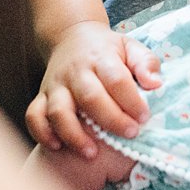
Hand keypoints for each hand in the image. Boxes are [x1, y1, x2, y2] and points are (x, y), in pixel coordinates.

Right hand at [25, 21, 160, 157]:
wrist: (70, 36)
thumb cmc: (107, 49)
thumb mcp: (130, 46)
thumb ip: (146, 63)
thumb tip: (155, 84)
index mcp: (100, 57)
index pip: (116, 79)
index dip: (131, 100)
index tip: (144, 117)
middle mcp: (75, 72)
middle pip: (89, 97)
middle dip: (111, 119)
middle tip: (130, 134)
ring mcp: (55, 85)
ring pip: (58, 110)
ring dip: (74, 134)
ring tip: (92, 154)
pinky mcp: (41, 96)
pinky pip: (34, 115)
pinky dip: (42, 133)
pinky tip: (57, 147)